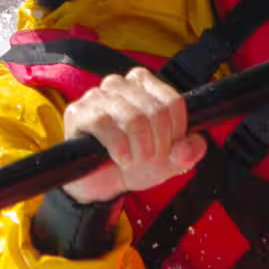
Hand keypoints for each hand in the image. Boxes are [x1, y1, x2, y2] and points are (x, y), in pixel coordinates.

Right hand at [59, 68, 204, 203]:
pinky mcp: (78, 113)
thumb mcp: (170, 160)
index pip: (172, 101)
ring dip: (139, 148)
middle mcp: (119, 84)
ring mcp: (96, 96)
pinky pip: (104, 124)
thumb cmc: (134, 162)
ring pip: (132, 118)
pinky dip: (119, 148)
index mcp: (144, 85)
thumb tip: (191, 146)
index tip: (170, 147)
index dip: (177, 131)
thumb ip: (188, 151)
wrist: (103, 184)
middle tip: (150, 159)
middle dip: (158, 144)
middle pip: (155, 111)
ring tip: (134, 161)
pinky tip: (120, 158)